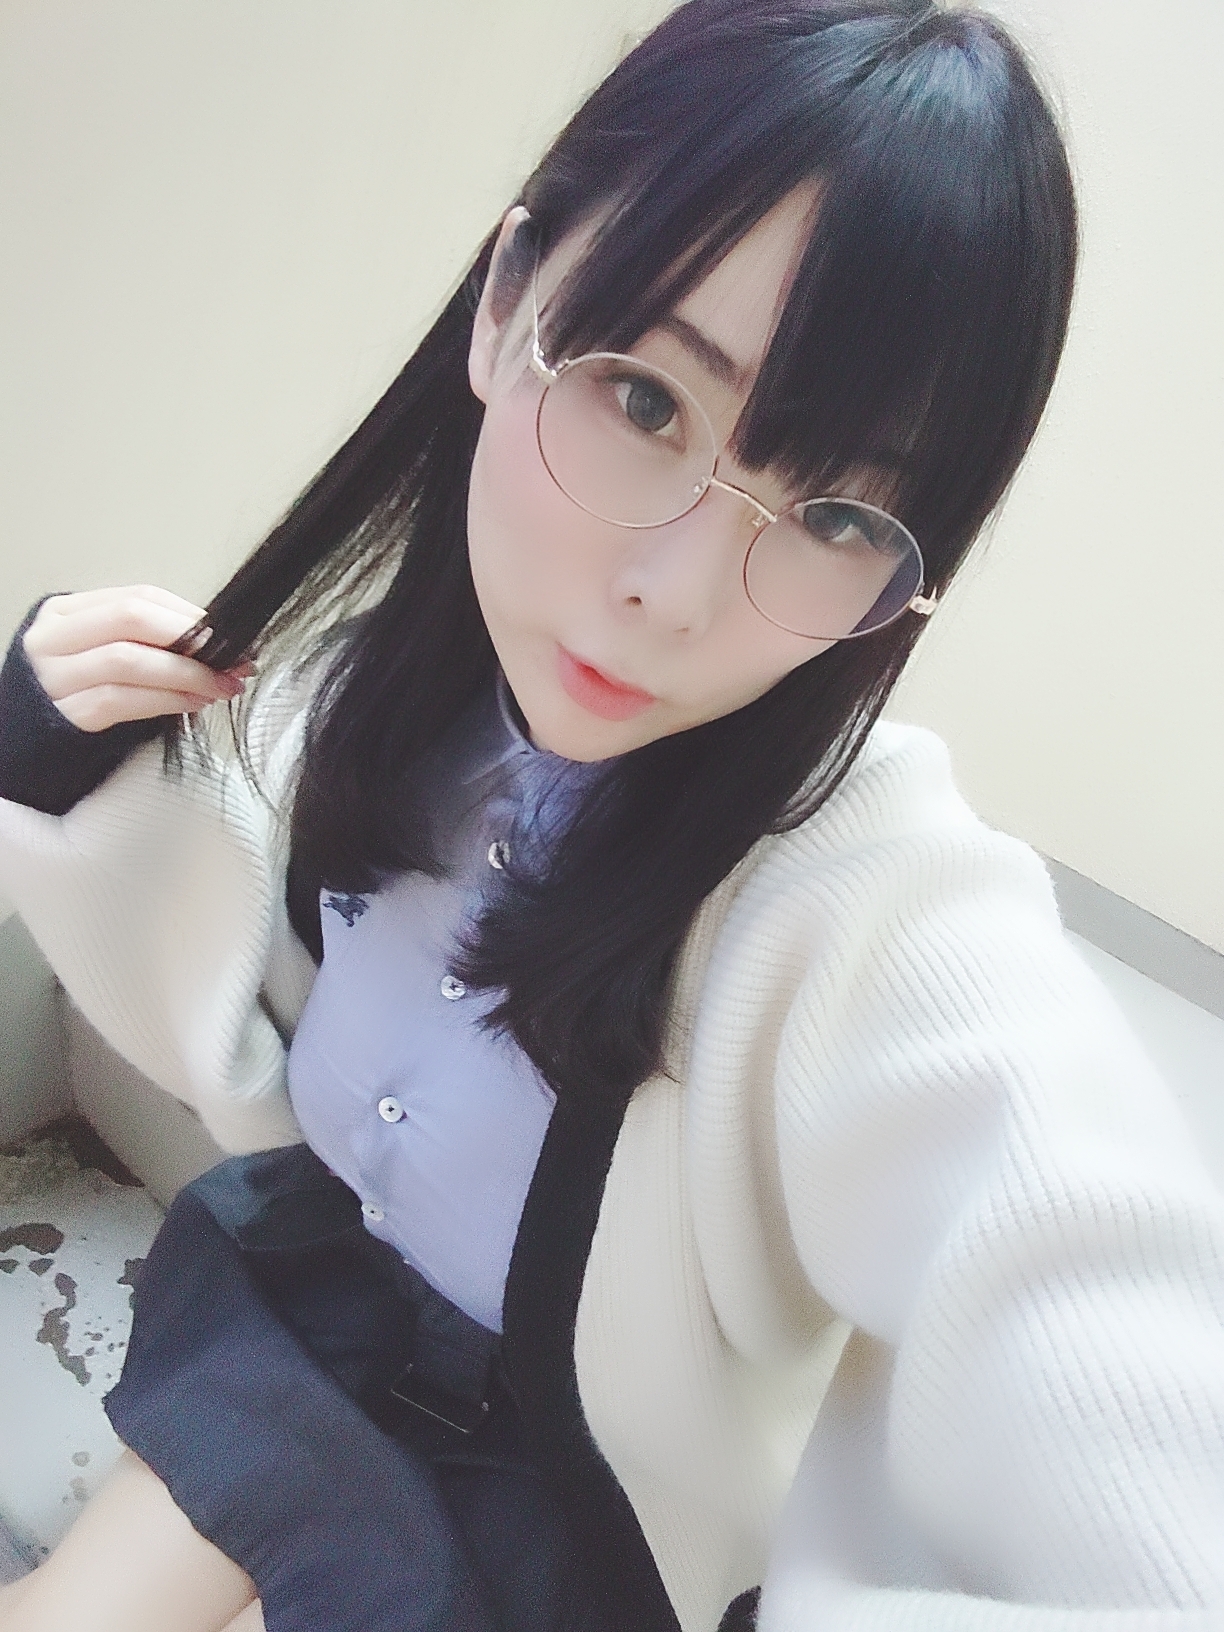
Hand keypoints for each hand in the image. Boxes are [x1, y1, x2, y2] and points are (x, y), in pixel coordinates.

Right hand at [22, 585, 253, 732]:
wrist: (28, 745)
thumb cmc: (79, 695)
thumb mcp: (100, 654)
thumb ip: (144, 641)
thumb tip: (215, 641)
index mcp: (65, 612)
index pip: (137, 597)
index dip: (189, 614)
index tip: (229, 634)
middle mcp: (53, 639)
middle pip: (132, 619)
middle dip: (191, 639)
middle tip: (233, 660)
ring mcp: (54, 677)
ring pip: (129, 660)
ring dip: (187, 673)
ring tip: (220, 686)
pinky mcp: (65, 716)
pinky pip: (121, 701)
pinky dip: (166, 700)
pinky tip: (194, 704)